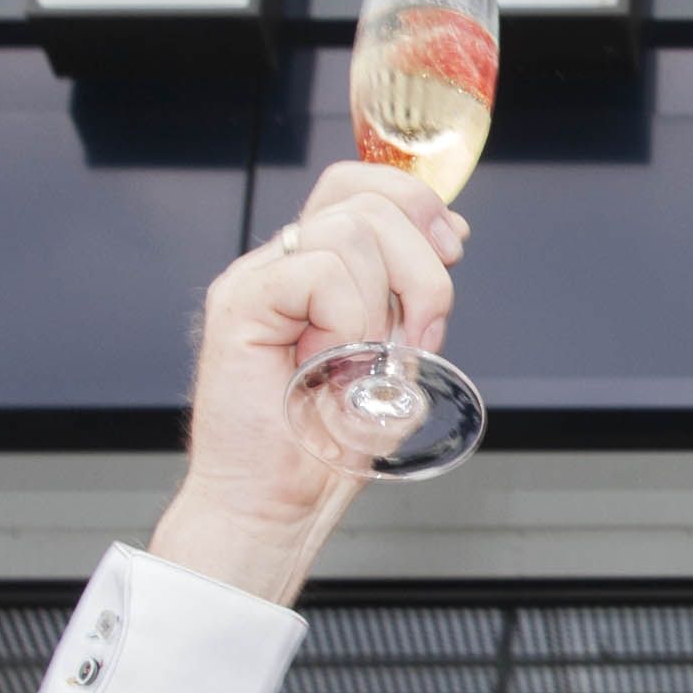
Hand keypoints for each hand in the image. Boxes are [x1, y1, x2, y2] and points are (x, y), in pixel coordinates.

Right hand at [145, 162, 466, 605]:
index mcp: (313, 267)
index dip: (416, 202)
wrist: (273, 508)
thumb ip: (409, 297)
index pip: (360, 184)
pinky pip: (321, 273)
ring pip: (352, 231)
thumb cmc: (323, 449)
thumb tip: (449, 236)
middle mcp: (281, 263)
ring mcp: (256, 279)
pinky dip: (350, 321)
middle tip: (418, 339)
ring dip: (385, 305)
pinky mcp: (239, 304)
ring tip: (365, 365)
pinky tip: (335, 365)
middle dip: (422, 268)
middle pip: (367, 199)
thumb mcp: (392, 359)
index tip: (453, 250)